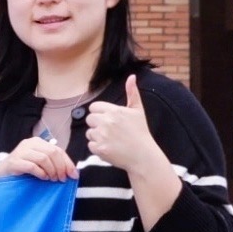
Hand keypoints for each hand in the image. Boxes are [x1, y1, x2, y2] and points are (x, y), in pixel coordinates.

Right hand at [0, 135, 77, 183]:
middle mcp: (29, 143)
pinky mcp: (14, 162)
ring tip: (51, 179)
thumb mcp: (39, 164)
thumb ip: (53, 164)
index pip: (58, 150)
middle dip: (60, 167)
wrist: (0, 176)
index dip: (68, 163)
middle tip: (61, 179)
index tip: (73, 175)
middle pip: (52, 152)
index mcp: (37, 142)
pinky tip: (42, 178)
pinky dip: (40, 173)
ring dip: (51, 171)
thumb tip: (73, 172)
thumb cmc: (21, 172)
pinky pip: (32, 166)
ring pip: (44, 158)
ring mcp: (20, 152)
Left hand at [84, 75, 185, 227]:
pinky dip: (97, 148)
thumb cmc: (141, 132)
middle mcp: (107, 122)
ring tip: (111, 140)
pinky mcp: (99, 149)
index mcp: (114, 111)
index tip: (108, 120)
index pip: (94, 107)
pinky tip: (109, 148)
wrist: (143, 156)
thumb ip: (132, 93)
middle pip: (90, 119)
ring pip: (89, 132)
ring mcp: (102, 136)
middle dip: (97, 124)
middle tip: (110, 131)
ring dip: (97, 136)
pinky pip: (90, 145)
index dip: (100, 113)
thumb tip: (132, 76)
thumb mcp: (138, 111)